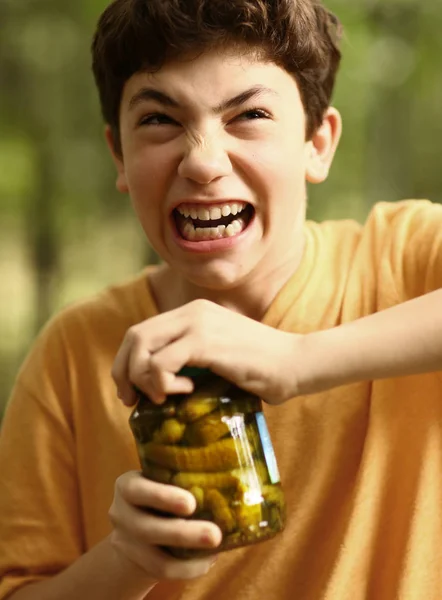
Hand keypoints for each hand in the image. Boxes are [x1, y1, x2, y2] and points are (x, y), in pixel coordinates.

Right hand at [108, 471, 221, 581]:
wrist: (136, 529)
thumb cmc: (161, 495)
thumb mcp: (162, 479)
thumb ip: (185, 477)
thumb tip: (235, 480)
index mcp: (127, 485)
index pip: (136, 489)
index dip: (162, 497)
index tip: (191, 503)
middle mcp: (120, 513)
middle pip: (147, 528)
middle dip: (183, 533)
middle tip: (215, 534)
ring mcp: (126, 543)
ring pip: (156, 557)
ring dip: (190, 556)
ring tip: (217, 549)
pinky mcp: (138, 564)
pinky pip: (165, 571)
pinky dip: (189, 569)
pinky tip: (208, 560)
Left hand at [112, 299, 301, 405]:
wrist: (295, 363)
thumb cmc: (260, 368)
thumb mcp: (216, 356)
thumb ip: (189, 359)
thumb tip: (156, 384)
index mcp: (193, 312)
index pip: (141, 331)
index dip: (126, 362)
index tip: (131, 392)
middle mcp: (192, 311)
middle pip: (134, 336)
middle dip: (124, 371)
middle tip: (131, 401)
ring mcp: (198, 323)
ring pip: (142, 347)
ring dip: (142, 378)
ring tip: (163, 398)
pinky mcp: (206, 341)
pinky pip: (161, 363)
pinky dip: (163, 383)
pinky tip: (187, 391)